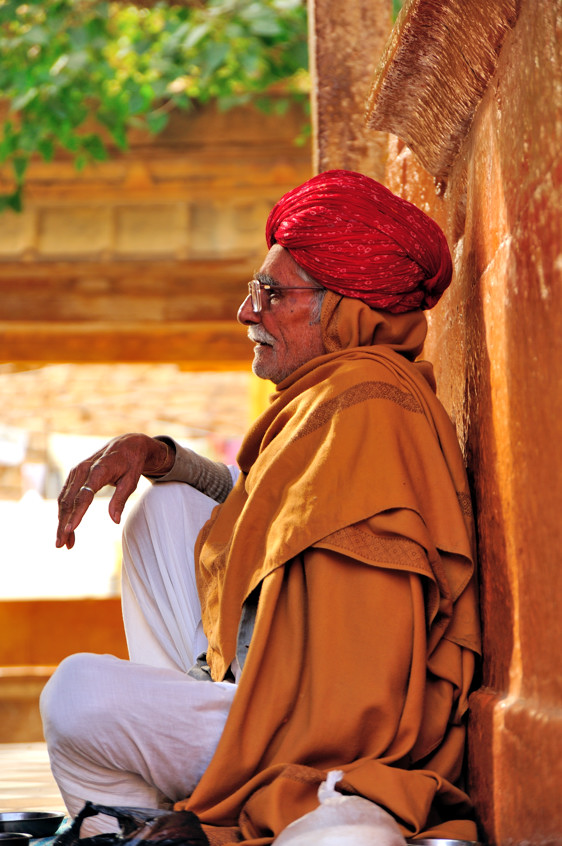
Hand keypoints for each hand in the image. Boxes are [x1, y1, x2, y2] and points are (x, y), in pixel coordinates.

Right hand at [56, 433, 173, 548]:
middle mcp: (83, 469)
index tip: (70, 529)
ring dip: (61, 522)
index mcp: (99, 470)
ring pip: (64, 500)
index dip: (76, 513)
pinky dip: (64, 513)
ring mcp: (76, 471)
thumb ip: (121, 499)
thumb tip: (114, 520)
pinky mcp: (74, 475)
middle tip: (61, 545)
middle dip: (63, 524)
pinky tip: (66, 528)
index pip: (84, 495)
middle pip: (69, 501)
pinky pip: (65, 496)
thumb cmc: (131, 463)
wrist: (127, 444)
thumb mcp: (132, 480)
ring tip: (64, 542)